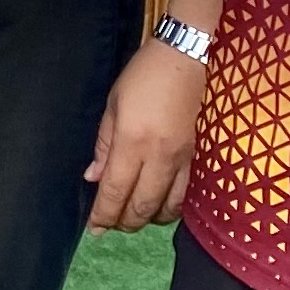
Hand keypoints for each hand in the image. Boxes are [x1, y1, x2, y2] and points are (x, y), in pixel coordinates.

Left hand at [87, 38, 205, 230]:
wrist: (184, 60)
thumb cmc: (141, 78)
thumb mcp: (112, 107)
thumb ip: (103, 146)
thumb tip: (94, 178)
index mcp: (132, 142)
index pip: (115, 190)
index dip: (104, 214)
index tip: (94, 229)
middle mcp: (159, 157)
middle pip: (142, 206)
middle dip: (124, 223)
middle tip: (110, 225)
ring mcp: (182, 160)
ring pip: (167, 206)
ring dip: (147, 219)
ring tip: (132, 218)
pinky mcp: (196, 157)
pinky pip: (184, 194)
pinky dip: (170, 207)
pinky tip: (159, 206)